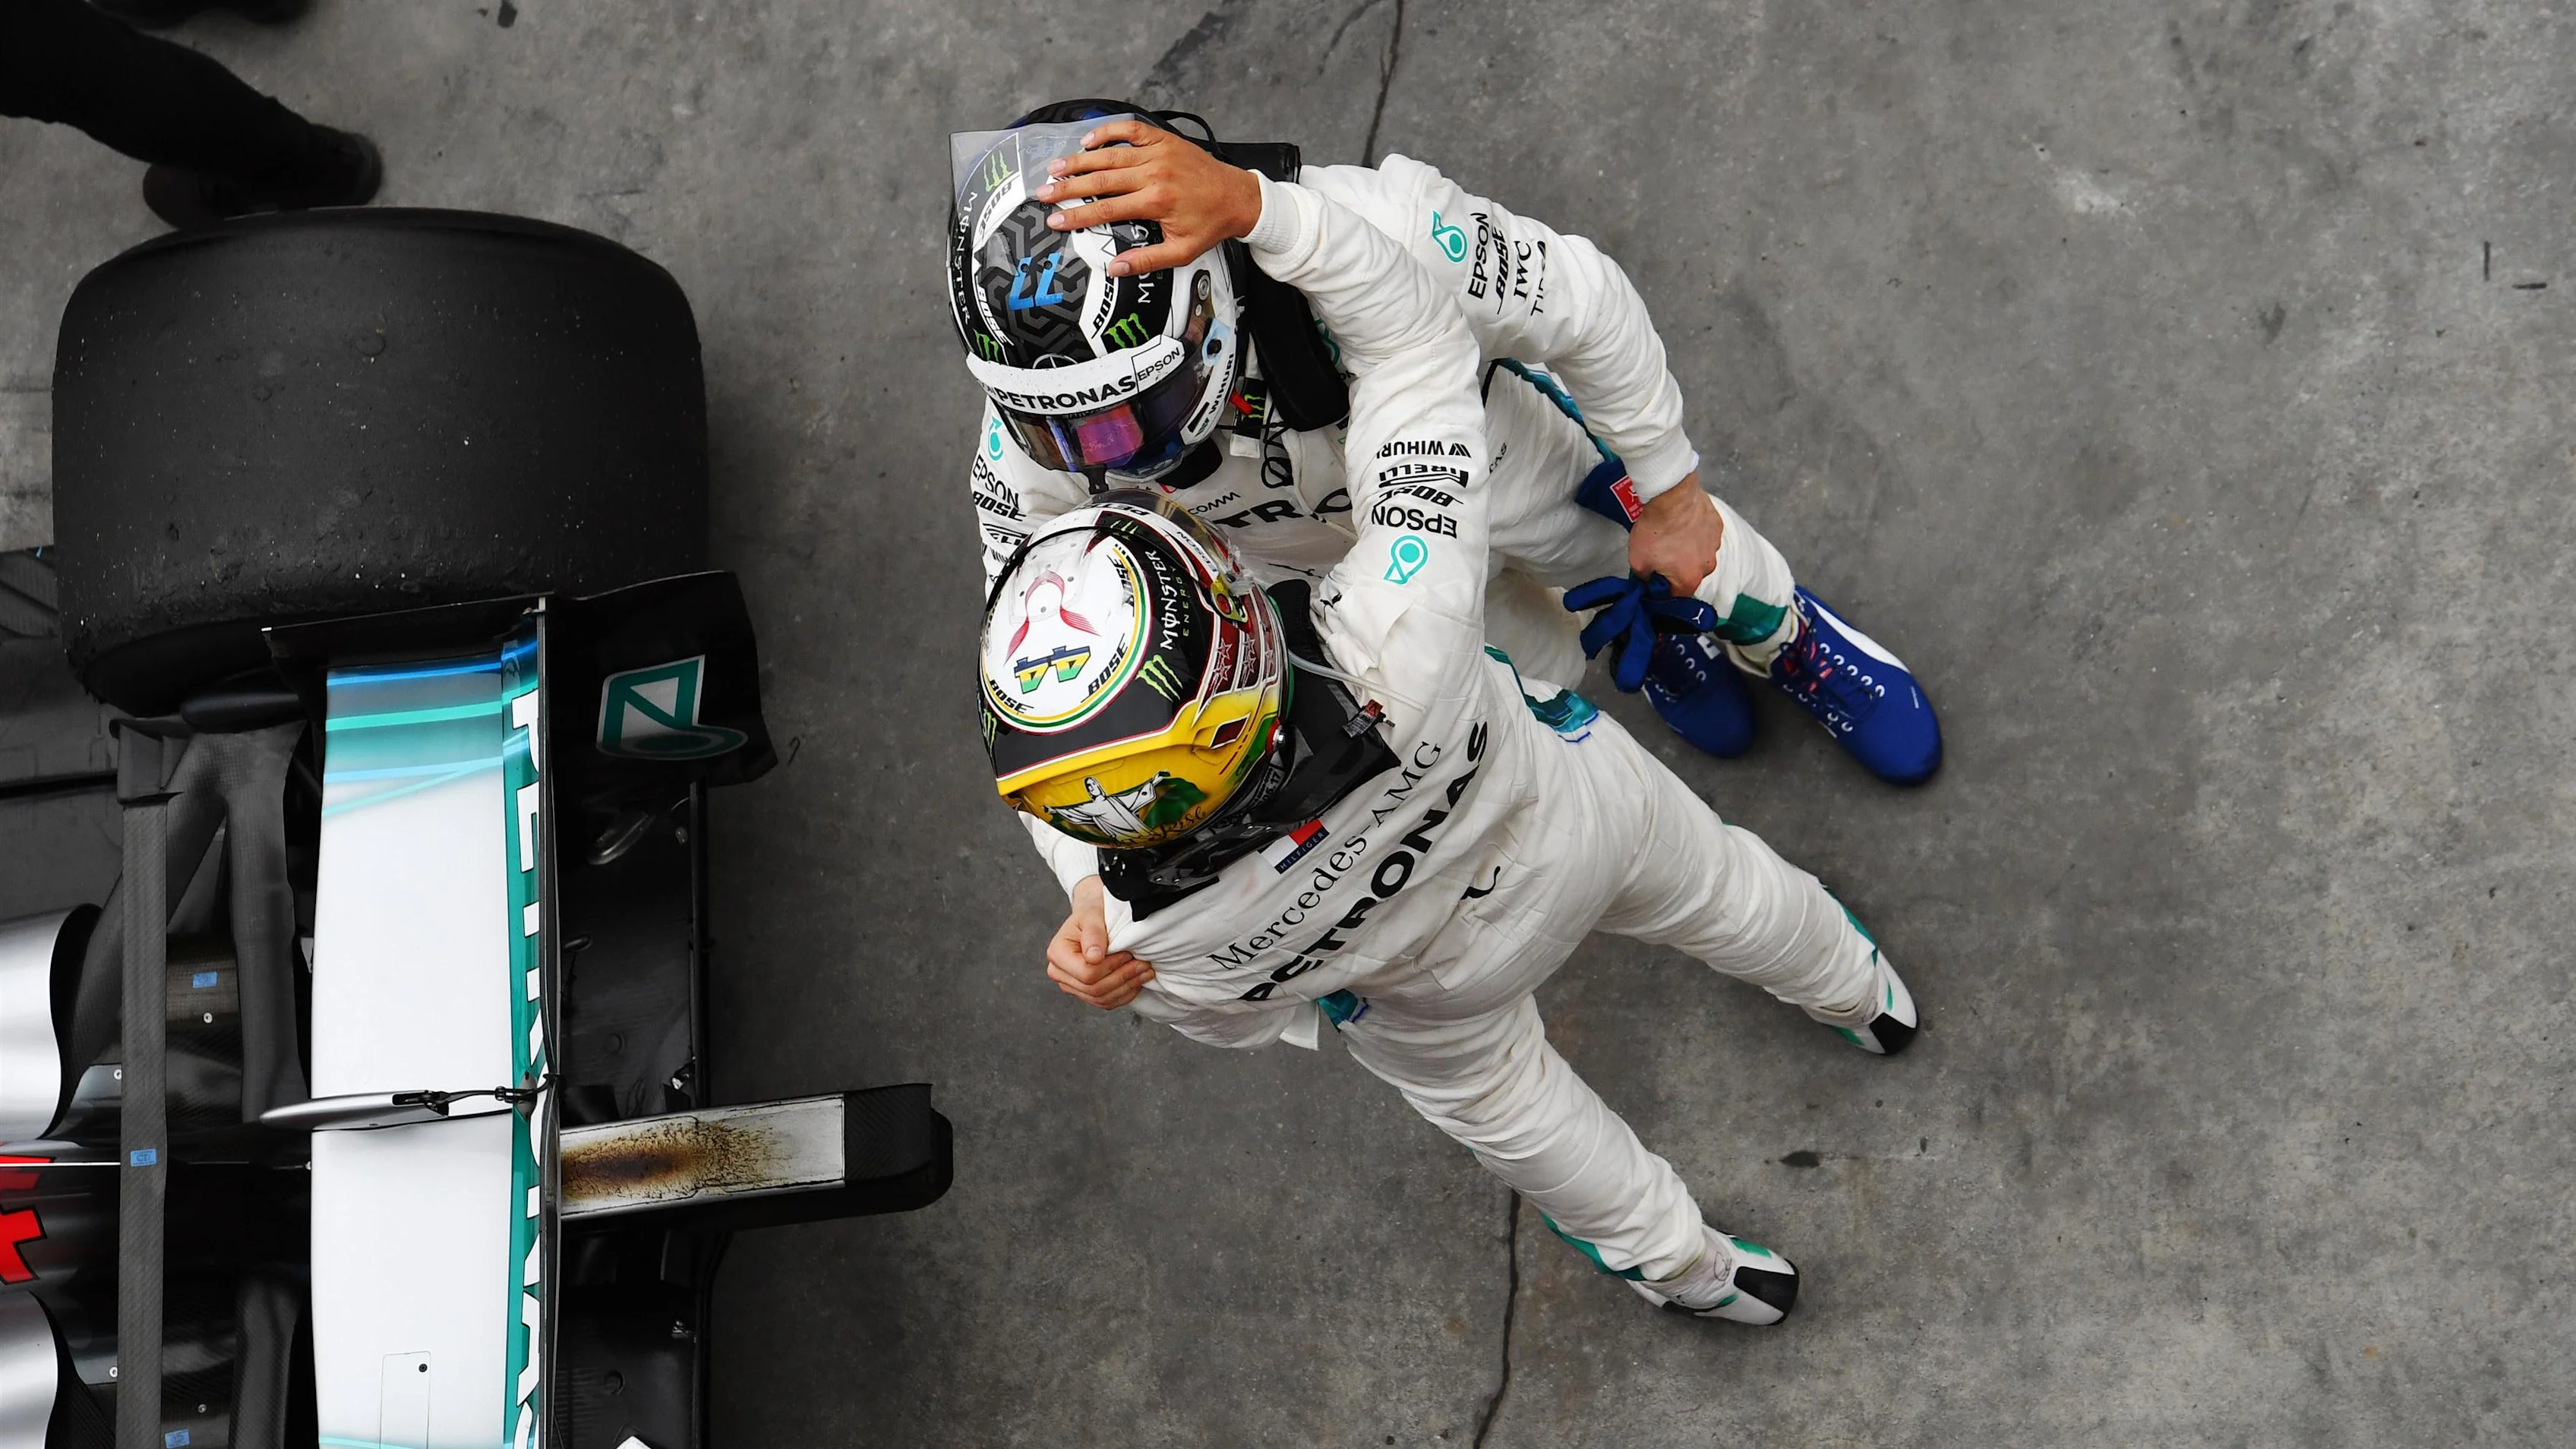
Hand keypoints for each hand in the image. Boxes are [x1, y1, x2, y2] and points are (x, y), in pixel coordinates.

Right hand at [1036, 119, 1263, 275]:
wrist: (1239, 197)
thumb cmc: (1210, 226)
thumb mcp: (1182, 252)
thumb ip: (1147, 260)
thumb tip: (1113, 268)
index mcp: (1157, 201)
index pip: (1107, 209)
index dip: (1077, 215)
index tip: (1054, 220)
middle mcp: (1154, 173)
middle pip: (1101, 179)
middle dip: (1068, 187)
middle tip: (1042, 192)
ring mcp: (1159, 152)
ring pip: (1111, 153)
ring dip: (1080, 160)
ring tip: (1055, 167)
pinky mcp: (1165, 139)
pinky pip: (1131, 130)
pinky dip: (1109, 132)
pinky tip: (1088, 140)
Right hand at [1046, 875, 1155, 1010]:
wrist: (1094, 918)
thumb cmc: (1092, 913)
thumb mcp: (1092, 915)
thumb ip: (1093, 934)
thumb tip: (1094, 958)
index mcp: (1057, 954)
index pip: (1086, 973)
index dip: (1111, 966)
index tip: (1128, 953)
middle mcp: (1059, 973)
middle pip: (1093, 989)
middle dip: (1123, 978)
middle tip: (1143, 964)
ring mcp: (1072, 985)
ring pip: (1101, 999)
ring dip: (1127, 988)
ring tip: (1144, 972)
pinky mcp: (1085, 992)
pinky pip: (1105, 1002)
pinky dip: (1124, 995)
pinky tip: (1137, 982)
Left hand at [1625, 475, 1724, 595]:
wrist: (1671, 496)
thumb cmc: (1655, 529)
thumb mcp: (1638, 561)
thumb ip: (1644, 578)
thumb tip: (1648, 580)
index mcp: (1690, 579)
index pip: (1677, 595)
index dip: (1663, 589)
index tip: (1654, 578)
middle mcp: (1708, 566)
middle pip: (1690, 574)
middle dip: (1676, 568)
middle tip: (1660, 553)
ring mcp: (1715, 544)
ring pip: (1699, 554)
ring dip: (1688, 549)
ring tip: (1671, 535)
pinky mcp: (1717, 526)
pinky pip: (1705, 535)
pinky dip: (1696, 532)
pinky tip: (1682, 523)